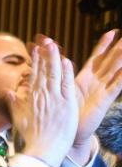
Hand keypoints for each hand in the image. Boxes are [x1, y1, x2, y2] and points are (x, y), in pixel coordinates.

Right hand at [7, 41, 78, 166]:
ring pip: (55, 73)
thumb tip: (8, 92)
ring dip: (54, 58)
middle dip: (44, 54)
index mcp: (30, 98)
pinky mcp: (66, 104)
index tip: (36, 48)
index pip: (33, 74)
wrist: (41, 150)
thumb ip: (14, 103)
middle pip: (43, 70)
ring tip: (54, 44)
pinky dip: (66, 72)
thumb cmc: (30, 137)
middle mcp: (41, 95)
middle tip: (46, 40)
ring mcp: (54, 99)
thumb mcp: (18, 118)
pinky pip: (67, 84)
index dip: (35, 60)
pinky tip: (66, 61)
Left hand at [70, 30, 121, 163]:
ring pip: (115, 71)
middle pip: (110, 61)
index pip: (96, 58)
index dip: (104, 45)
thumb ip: (57, 76)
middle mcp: (95, 83)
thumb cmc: (61, 114)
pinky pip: (116, 87)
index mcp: (84, 79)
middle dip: (119, 48)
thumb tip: (52, 60)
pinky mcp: (104, 101)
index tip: (112, 32)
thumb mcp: (58, 90)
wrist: (66, 134)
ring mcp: (101, 91)